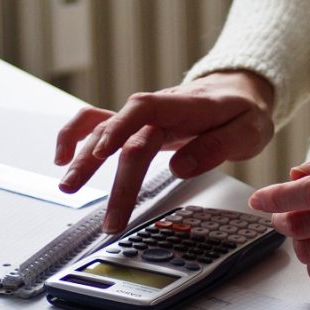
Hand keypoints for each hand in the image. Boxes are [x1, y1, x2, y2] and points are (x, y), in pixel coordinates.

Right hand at [55, 71, 274, 232]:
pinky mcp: (137, 125)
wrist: (238, 89)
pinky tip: (61, 156)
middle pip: (128, 140)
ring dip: (83, 158)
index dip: (120, 129)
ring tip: (68, 188)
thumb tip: (180, 167)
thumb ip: (216, 147)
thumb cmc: (243, 110)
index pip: (146, 110)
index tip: (103, 153)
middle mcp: (159, 110)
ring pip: (105, 131)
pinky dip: (75, 135)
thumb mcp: (248, 130)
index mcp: (185, 107)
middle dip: (116, 181)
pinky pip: (99, 123)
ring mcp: (144, 117)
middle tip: (111, 220)